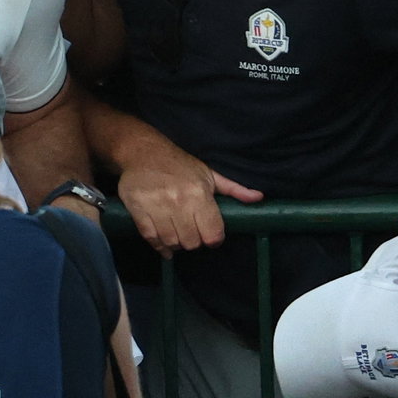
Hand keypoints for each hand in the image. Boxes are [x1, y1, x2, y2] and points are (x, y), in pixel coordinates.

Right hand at [117, 143, 263, 256]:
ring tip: (177, 235)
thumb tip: (259, 198)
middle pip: (192, 242)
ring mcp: (156, 206)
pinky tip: (164, 245)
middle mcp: (178, 201)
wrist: (142, 152)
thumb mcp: (209, 174)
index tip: (209, 236)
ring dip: (176, 244)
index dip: (213, 239)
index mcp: (199, 193)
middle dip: (194, 241)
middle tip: (191, 233)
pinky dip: (158, 245)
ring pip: (172, 242)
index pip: (212, 233)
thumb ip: (234, 189)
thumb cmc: (179, 164)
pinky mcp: (138, 209)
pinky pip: (151, 238)